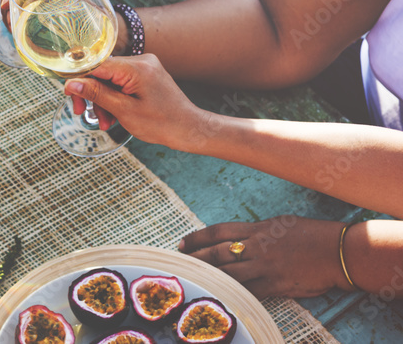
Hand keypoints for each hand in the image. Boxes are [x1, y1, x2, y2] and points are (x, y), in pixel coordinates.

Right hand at [64, 55, 206, 143]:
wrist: (190, 129)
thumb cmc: (162, 124)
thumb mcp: (124, 111)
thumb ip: (97, 94)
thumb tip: (72, 83)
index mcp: (136, 67)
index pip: (96, 66)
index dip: (79, 81)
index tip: (70, 98)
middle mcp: (141, 61)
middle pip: (102, 72)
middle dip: (92, 95)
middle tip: (83, 113)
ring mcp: (145, 66)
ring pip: (110, 79)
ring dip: (103, 100)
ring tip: (105, 122)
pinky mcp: (146, 74)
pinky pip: (121, 81)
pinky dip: (114, 97)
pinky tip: (114, 115)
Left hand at [179, 217, 347, 297]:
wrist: (339, 252)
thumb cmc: (313, 234)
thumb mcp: (281, 223)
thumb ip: (259, 230)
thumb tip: (241, 237)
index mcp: (257, 228)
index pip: (218, 231)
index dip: (197, 237)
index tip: (183, 243)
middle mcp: (257, 246)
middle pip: (217, 252)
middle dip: (195, 258)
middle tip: (179, 263)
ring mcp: (265, 267)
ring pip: (228, 272)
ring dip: (209, 276)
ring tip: (194, 280)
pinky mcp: (276, 285)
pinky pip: (249, 291)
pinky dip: (233, 293)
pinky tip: (220, 296)